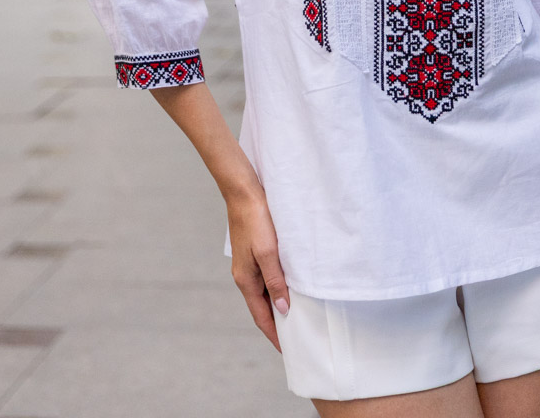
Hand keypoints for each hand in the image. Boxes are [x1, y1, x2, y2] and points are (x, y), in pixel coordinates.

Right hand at [227, 188, 289, 352]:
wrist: (243, 191)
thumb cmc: (256, 219)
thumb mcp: (268, 252)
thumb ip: (275, 282)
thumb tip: (283, 310)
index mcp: (246, 280)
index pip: (261, 317)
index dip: (274, 335)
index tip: (287, 349)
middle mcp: (244, 275)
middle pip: (261, 307)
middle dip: (276, 324)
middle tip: (296, 336)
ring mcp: (247, 264)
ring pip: (264, 292)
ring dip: (277, 305)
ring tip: (296, 315)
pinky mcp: (253, 252)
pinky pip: (265, 278)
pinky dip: (276, 288)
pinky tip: (288, 286)